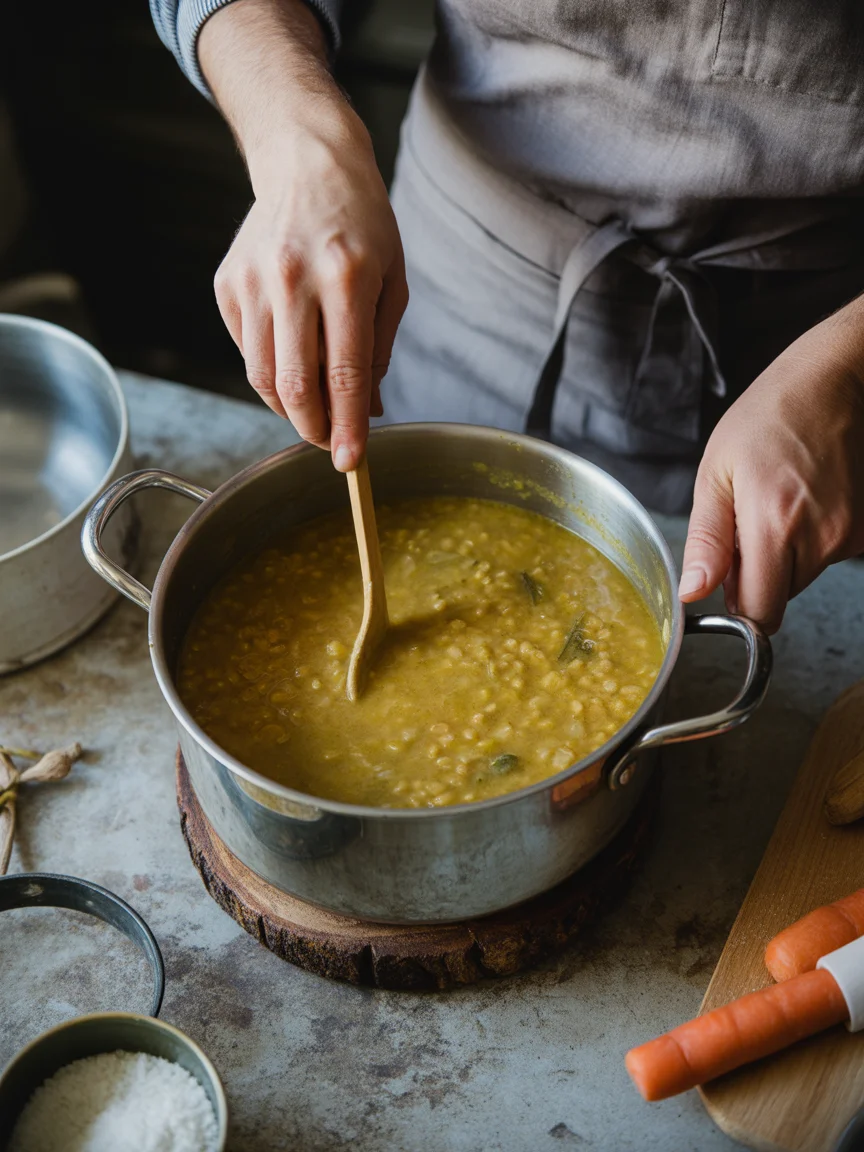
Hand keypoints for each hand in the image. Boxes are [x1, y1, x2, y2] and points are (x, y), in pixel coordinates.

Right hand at [200, 0, 407, 470]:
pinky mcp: (227, 285)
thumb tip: (369, 413)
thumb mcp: (391, 282)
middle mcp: (293, 278)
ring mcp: (253, 281)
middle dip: (315, 429)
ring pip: (264, 378)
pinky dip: (272, 372)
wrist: (307, 163)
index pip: (345, 373)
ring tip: (315, 407)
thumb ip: (378, 351)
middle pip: (295, 386)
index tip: (351, 464)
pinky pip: (249, 353)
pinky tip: (293, 356)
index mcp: (345, 276)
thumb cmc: (362, 225)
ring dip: (291, 409)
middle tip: (331, 443)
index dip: (348, 427)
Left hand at [679, 297, 863, 631]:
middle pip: (781, 594)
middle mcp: (821, 538)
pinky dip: (813, 536)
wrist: (835, 379)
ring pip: (804, 574)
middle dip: (760, 571)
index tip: (730, 579)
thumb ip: (706, 541)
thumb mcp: (717, 473)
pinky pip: (829, 552)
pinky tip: (807, 496)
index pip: (760, 614)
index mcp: (775, 526)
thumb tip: (694, 593)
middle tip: (751, 517)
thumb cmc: (771, 415)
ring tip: (781, 497)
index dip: (738, 605)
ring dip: (787, 551)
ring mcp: (851, 534)